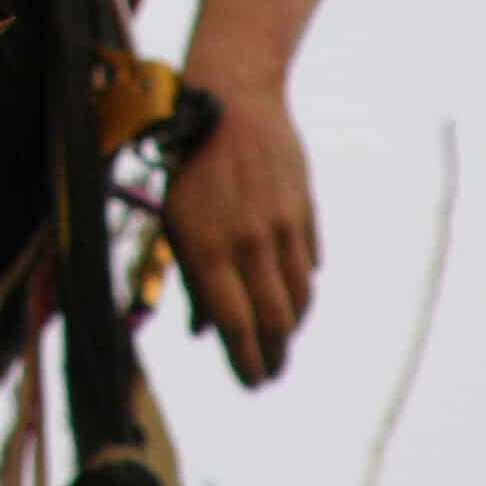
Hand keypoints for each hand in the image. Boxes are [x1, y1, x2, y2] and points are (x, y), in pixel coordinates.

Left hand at [163, 91, 317, 388]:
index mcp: (206, 248)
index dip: (246, 362)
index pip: (234, 325)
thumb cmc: (190, 167)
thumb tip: (205, 333)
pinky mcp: (304, 211)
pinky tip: (293, 294)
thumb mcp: (175, 222)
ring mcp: (280, 227)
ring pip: (299, 298)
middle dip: (274, 356)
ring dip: (292, 326)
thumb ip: (192, 280)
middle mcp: (246, 242)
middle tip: (272, 372)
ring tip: (282, 340)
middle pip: (273, 321)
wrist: (231, 103)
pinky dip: (303, 286)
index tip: (252, 383)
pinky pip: (310, 264)